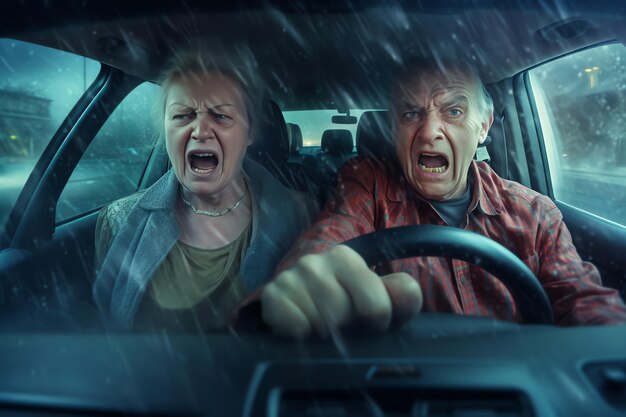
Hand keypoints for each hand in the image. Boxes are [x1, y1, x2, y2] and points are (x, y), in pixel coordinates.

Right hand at [261, 245, 422, 338]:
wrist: (297, 310)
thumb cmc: (343, 307)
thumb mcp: (378, 304)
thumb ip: (400, 297)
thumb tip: (408, 292)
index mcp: (345, 258)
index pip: (375, 305)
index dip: (376, 323)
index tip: (367, 322)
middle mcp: (315, 262)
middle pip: (344, 315)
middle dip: (346, 328)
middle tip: (340, 325)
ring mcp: (290, 277)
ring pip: (320, 323)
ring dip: (323, 334)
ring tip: (321, 327)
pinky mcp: (272, 296)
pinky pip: (295, 327)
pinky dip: (301, 335)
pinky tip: (302, 328)